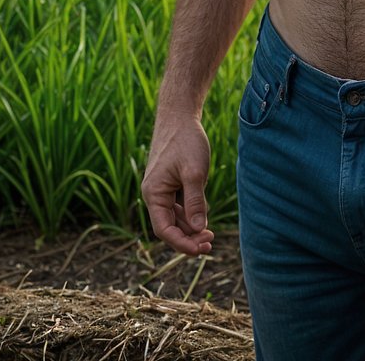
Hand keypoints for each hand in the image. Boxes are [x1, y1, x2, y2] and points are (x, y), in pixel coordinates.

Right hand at [142, 112, 213, 255]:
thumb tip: (199, 229)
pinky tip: (204, 214)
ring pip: (176, 217)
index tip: (201, 249)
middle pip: (170, 226)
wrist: (180, 115)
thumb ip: (195, 202)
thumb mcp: (194, 172)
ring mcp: (162, 189)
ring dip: (191, 227)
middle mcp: (154, 194)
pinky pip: (179, 205)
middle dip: (189, 238)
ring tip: (210, 234)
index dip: (182, 244)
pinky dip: (191, 213)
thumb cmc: (185, 140)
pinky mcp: (171, 183)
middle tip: (211, 243)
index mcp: (153, 194)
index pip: (164, 230)